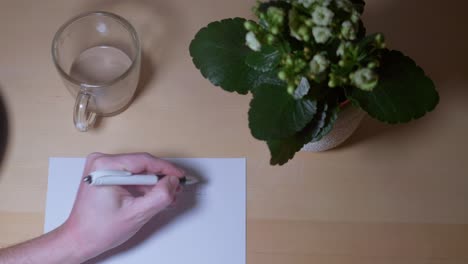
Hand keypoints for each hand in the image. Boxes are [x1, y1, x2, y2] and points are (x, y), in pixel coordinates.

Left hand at [61, 152, 184, 260]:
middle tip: (176, 188)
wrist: (79, 239)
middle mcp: (101, 162)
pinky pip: (131, 174)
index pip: (144, 161)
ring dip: (154, 183)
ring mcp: (102, 167)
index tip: (181, 176)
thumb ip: (159, 197)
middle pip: (142, 164)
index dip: (167, 169)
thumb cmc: (97, 229)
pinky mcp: (105, 174)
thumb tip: (172, 182)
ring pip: (138, 170)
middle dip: (161, 178)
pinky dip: (144, 185)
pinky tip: (154, 196)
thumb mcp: (136, 214)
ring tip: (167, 196)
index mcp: (105, 167)